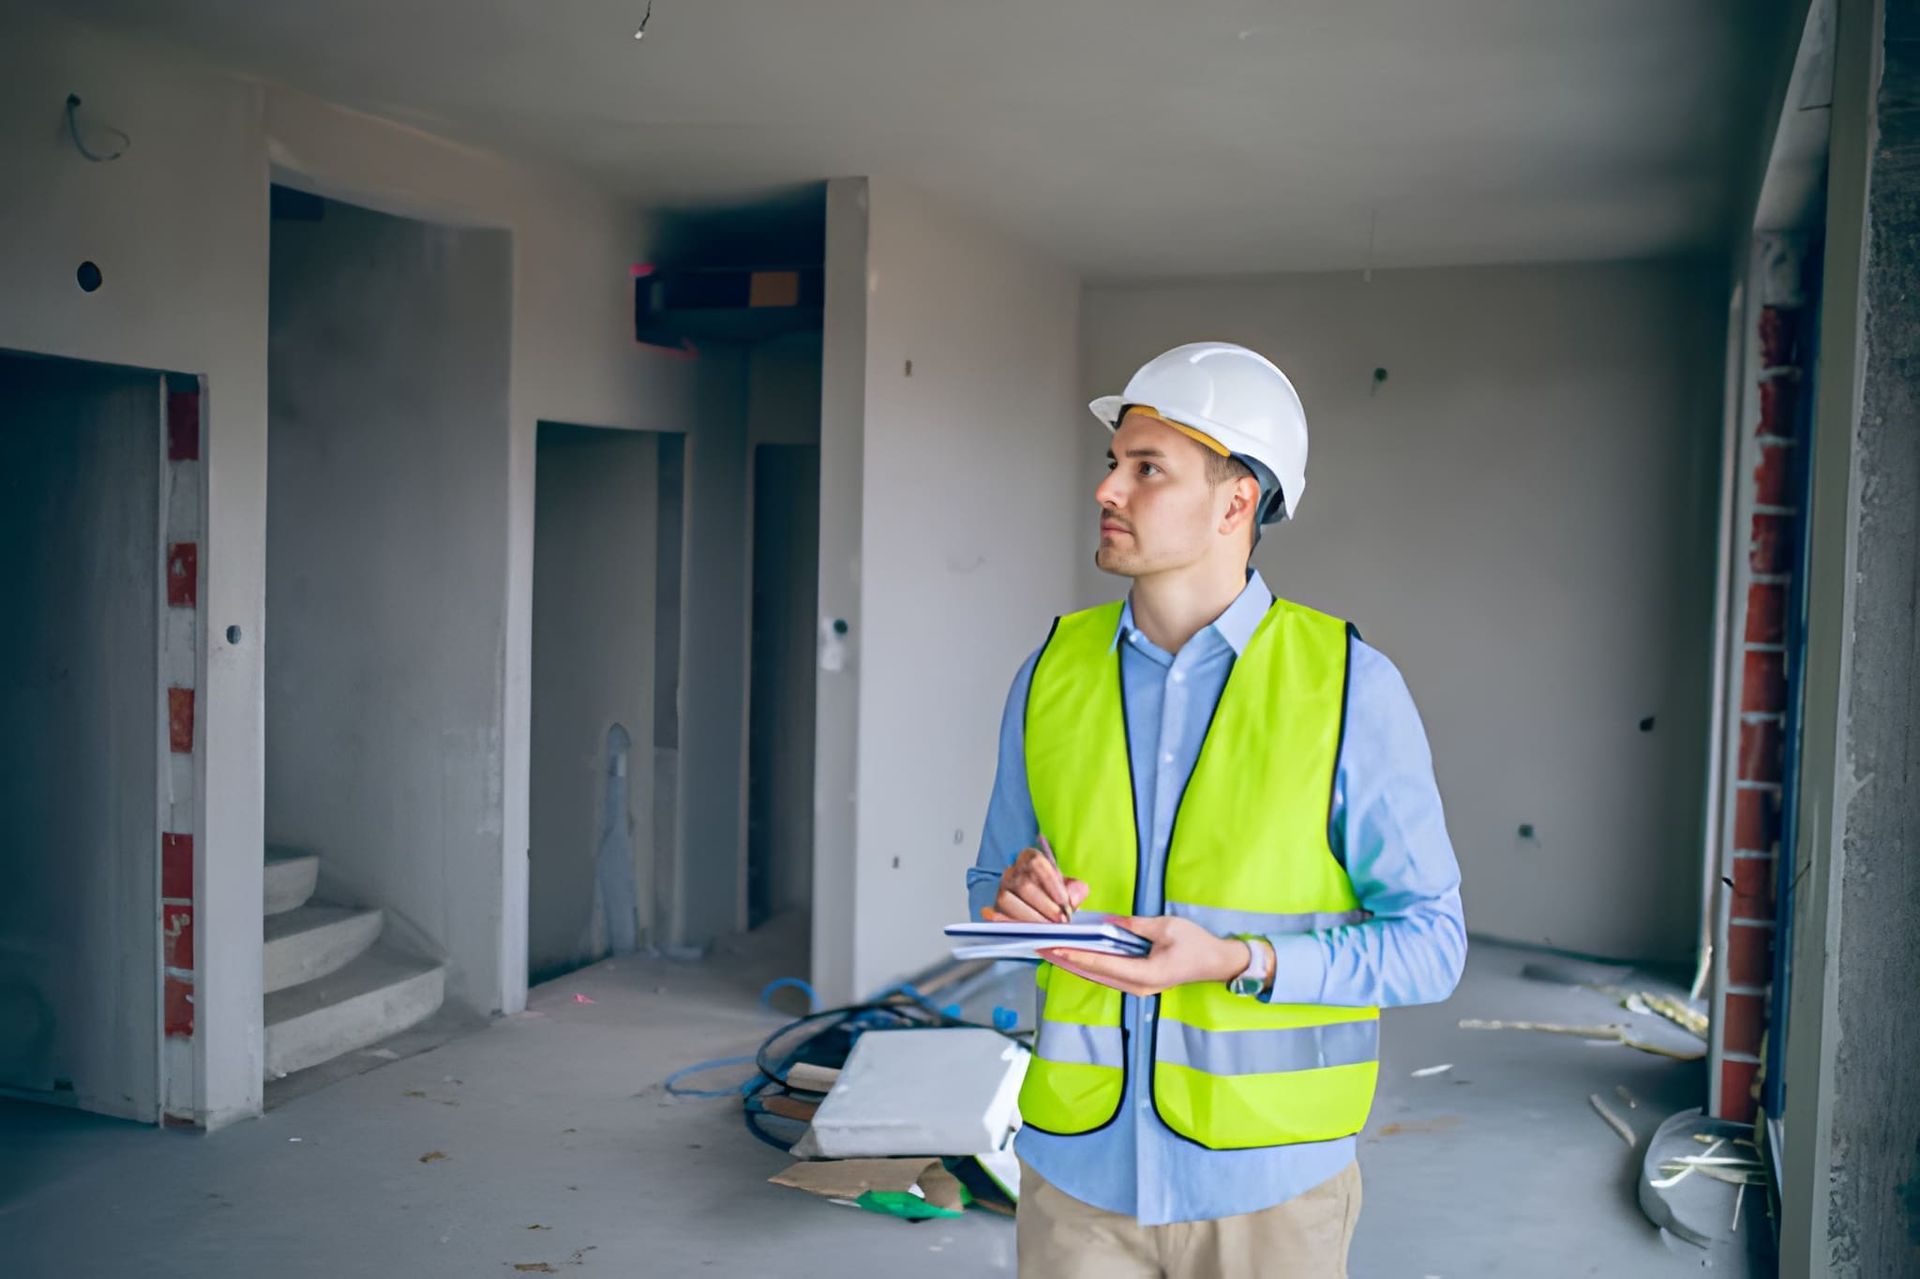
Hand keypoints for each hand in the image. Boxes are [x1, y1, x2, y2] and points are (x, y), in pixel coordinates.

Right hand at [983, 846, 1087, 923]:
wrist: (1042, 909)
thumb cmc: (1055, 896)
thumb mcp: (1069, 889)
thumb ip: (1076, 891)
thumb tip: (1073, 899)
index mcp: (1029, 858)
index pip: (1036, 863)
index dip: (1050, 883)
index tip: (1065, 902)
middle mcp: (1012, 871)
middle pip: (1023, 884)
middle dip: (1044, 906)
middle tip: (1061, 921)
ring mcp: (1001, 889)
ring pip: (1007, 900)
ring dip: (1030, 917)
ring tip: (1048, 929)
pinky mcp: (995, 908)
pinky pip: (998, 915)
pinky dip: (1015, 925)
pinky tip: (1031, 933)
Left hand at [1040, 916, 1253, 997]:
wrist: (1216, 962)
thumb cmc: (1196, 944)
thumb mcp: (1166, 927)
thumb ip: (1135, 925)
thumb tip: (1109, 921)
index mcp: (1144, 975)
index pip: (1102, 964)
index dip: (1076, 955)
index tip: (1054, 947)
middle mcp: (1136, 986)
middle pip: (1094, 973)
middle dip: (1068, 961)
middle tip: (1042, 948)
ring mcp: (1136, 987)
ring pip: (1098, 976)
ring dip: (1075, 964)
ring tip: (1052, 952)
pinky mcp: (1137, 983)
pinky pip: (1107, 974)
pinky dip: (1089, 965)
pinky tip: (1074, 957)